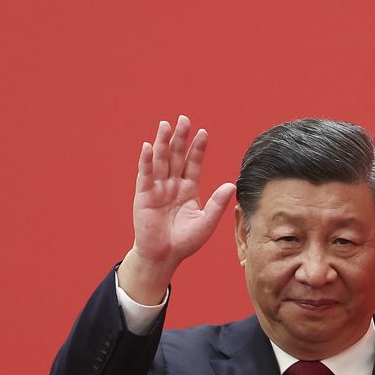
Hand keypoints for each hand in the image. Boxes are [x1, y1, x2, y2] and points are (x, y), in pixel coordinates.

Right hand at [118, 115, 235, 303]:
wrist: (164, 256)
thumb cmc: (185, 241)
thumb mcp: (206, 223)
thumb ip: (217, 204)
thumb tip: (231, 185)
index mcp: (189, 189)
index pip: (194, 163)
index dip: (198, 148)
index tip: (204, 132)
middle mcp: (173, 184)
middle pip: (177, 156)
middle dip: (181, 138)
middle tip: (184, 119)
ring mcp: (157, 188)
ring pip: (161, 161)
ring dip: (163, 143)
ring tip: (166, 125)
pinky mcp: (144, 195)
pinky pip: (145, 175)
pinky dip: (146, 161)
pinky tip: (148, 147)